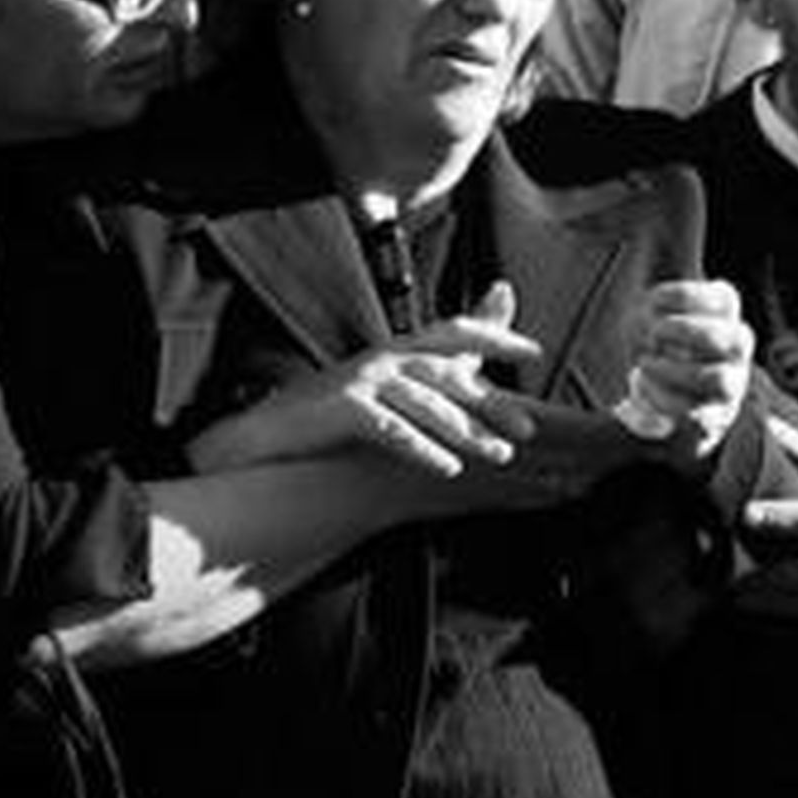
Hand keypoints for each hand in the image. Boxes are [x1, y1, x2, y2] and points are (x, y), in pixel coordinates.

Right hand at [188, 282, 542, 477]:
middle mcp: (381, 356)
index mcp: (394, 349)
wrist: (264, 437)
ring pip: (427, 403)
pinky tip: (448, 467)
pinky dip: (424, 449)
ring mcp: (361, 380)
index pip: (453, 331)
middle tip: (526, 428)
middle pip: (449, 371)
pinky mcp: (343, 408)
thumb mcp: (382, 389)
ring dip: (467, 430)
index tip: (533, 349)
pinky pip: (393, 430)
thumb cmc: (329, 416)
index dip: (494, 334)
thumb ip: (428, 371)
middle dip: (491, 400)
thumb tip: (470, 360)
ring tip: (498, 455)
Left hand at [621, 279, 752, 458]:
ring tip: (643, 367)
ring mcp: (730, 386)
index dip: (687, 297)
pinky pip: (698, 415)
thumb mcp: (651, 313)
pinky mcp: (714, 420)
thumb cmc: (654, 346)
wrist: (656, 403)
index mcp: (722, 316)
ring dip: (674, 372)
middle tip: (652, 335)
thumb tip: (633, 236)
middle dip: (686, 334)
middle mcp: (734, 351)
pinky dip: (664, 401)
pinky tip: (640, 390)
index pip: (723, 299)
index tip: (650, 301)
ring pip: (719, 380)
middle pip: (730, 337)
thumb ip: (650, 287)